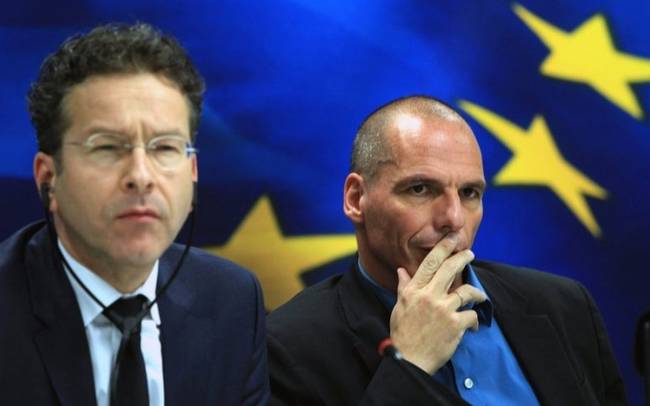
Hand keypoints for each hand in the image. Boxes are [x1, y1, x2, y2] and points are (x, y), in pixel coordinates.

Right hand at [389, 235, 486, 373]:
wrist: (408, 359)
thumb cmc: (402, 334)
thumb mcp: (399, 307)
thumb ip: (404, 287)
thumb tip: (401, 270)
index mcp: (414, 290)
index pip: (430, 263)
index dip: (443, 247)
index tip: (452, 238)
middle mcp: (428, 296)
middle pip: (449, 269)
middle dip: (462, 257)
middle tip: (470, 252)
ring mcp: (443, 310)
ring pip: (466, 291)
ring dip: (476, 293)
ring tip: (480, 296)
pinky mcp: (455, 325)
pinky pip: (472, 315)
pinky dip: (474, 320)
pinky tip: (473, 326)